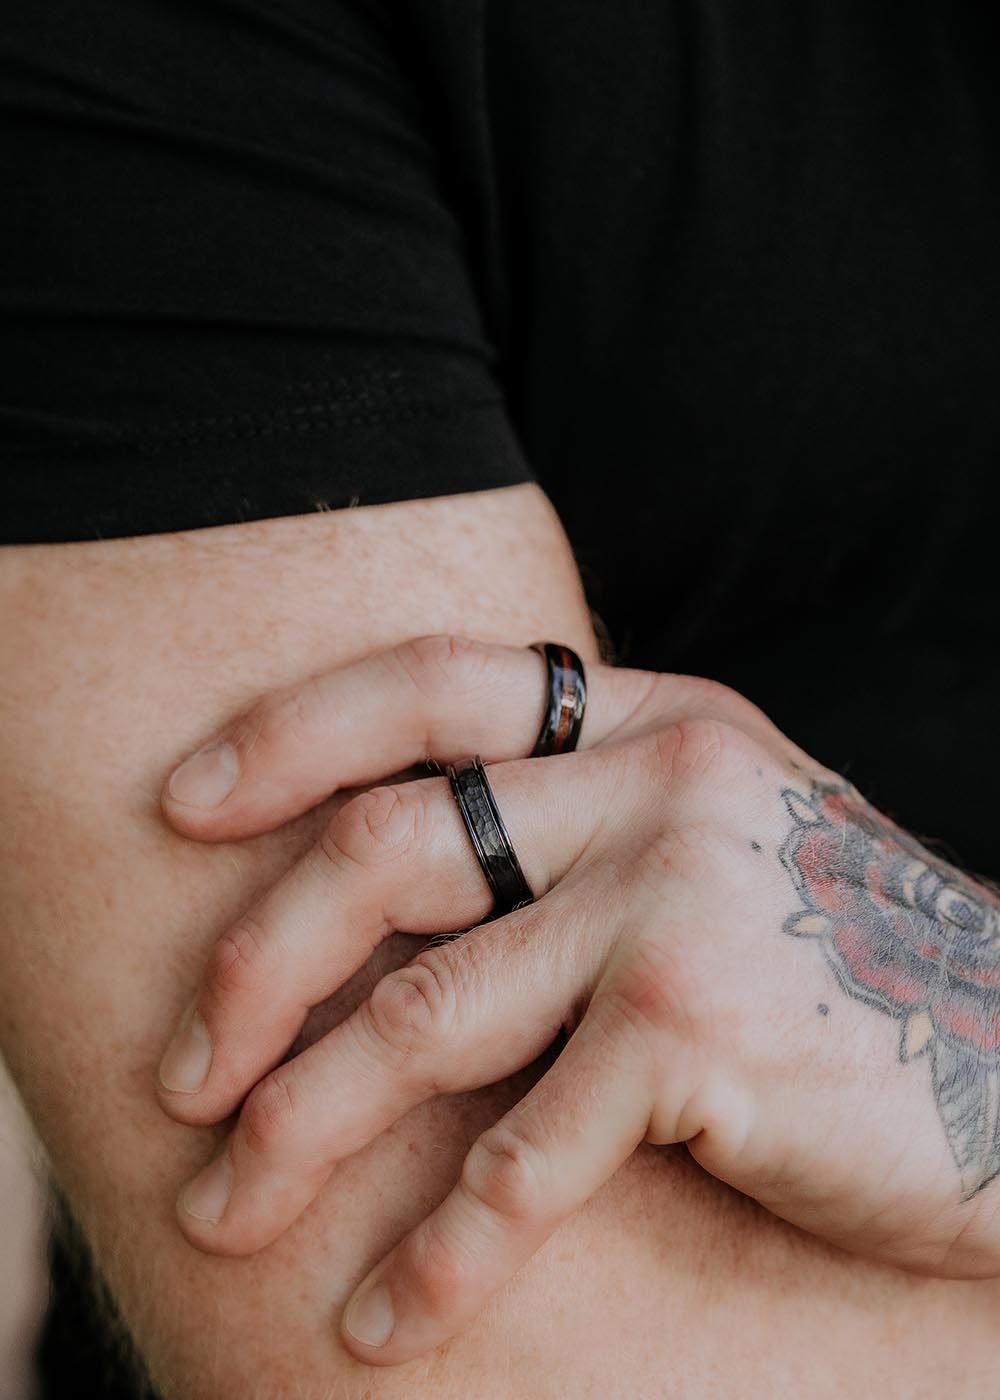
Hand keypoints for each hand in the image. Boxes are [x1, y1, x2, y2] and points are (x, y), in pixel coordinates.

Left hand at [156, 635, 999, 1363]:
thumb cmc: (834, 961)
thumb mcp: (710, 841)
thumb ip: (575, 823)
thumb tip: (367, 873)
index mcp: (649, 723)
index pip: (427, 684)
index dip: (284, 736)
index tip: (177, 805)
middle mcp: (660, 784)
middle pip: (382, 849)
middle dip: (249, 970)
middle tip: (179, 1077)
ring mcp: (678, 900)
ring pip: (417, 1013)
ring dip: (296, 1130)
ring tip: (223, 1210)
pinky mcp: (700, 1033)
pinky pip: (517, 1157)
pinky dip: (436, 1254)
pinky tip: (381, 1321)